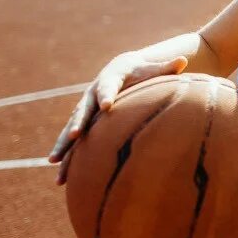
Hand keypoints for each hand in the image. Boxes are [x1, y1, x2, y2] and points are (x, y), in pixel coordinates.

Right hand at [47, 53, 188, 184]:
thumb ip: (167, 66)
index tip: (108, 105)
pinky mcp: (84, 123)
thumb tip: (183, 60)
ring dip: (63, 145)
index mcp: (109, 79)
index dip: (107, 95)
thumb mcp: (153, 68)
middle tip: (77, 135)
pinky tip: (62, 177)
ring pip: (71, 128)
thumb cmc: (142, 71)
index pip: (108, 86)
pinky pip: (73, 141)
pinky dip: (66, 156)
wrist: (121, 69)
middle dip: (79, 122)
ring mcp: (85, 109)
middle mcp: (92, 94)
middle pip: (83, 110)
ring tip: (54, 162)